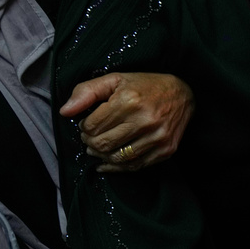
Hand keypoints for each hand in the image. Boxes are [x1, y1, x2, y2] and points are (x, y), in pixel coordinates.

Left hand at [59, 72, 194, 171]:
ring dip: (101, 156)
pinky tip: (107, 164)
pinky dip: (117, 168)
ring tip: (98, 149)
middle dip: (90, 143)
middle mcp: (144, 120)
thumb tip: (65, 112)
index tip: (87, 125)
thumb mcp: (115, 80)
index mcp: (129, 101)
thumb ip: (87, 92)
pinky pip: (135, 166)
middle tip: (90, 138)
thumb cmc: (146, 86)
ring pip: (117, 158)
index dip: (84, 127)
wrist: (184, 94)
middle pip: (103, 144)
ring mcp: (157, 137)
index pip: (92, 126)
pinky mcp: (166, 150)